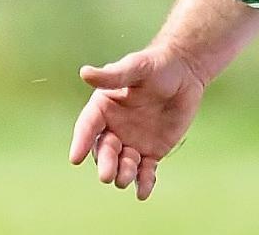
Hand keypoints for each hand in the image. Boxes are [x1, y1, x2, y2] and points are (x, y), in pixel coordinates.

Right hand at [68, 45, 206, 200]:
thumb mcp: (135, 67)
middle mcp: (113, 127)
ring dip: (123, 173)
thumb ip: (112, 75)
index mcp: (103, 107)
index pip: (87, 127)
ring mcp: (132, 141)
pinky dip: (144, 183)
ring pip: (123, 164)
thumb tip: (85, 73)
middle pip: (104, 150)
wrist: (184, 73)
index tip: (75, 158)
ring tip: (127, 178)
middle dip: (105, 163)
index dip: (80, 142)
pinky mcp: (152, 152)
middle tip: (108, 175)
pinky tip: (143, 192)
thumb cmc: (155, 65)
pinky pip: (145, 171)